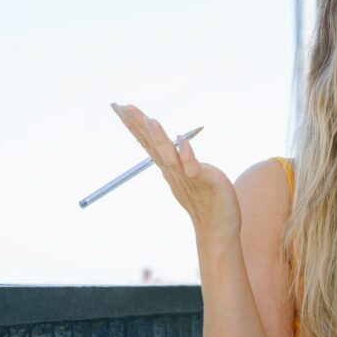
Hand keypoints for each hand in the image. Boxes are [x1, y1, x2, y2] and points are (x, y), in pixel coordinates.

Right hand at [110, 103, 239, 239]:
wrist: (217, 230)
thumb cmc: (204, 202)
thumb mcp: (186, 176)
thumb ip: (177, 160)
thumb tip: (171, 145)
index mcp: (169, 166)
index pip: (148, 141)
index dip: (134, 124)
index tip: (119, 106)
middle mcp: (173, 169)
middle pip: (152, 143)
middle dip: (137, 124)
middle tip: (122, 106)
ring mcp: (187, 176)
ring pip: (169, 154)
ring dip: (159, 137)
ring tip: (151, 120)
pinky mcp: (205, 180)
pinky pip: (193, 166)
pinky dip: (186, 154)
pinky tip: (181, 141)